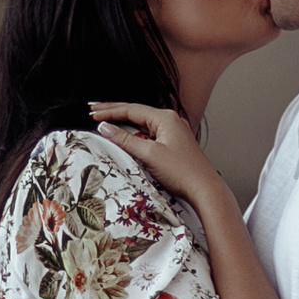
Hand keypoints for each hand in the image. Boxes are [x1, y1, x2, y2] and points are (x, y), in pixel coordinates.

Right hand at [88, 102, 233, 215]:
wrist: (205, 190)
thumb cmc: (184, 173)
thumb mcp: (150, 154)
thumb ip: (125, 139)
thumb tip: (105, 128)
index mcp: (166, 118)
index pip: (131, 109)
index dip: (109, 111)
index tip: (92, 113)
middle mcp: (171, 120)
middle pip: (136, 112)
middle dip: (114, 111)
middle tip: (93, 109)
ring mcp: (173, 132)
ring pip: (142, 122)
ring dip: (123, 121)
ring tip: (105, 119)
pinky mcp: (173, 143)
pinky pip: (149, 132)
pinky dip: (134, 132)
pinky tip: (125, 135)